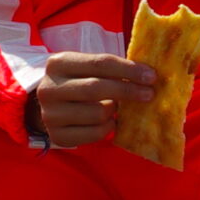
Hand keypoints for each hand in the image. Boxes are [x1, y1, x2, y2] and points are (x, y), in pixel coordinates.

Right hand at [28, 52, 155, 148]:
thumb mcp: (85, 68)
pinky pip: (95, 133)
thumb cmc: (77, 82)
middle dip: (128, 91)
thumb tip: (147, 75)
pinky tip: (108, 121)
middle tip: (149, 94)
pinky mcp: (57, 135)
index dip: (128, 69)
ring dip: (114, 111)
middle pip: (97, 88)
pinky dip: (108, 127)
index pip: (99, 63)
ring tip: (115, 107)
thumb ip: (110, 68)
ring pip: (98, 112)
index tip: (151, 76)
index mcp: (58, 63)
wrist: (49, 106)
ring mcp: (50, 114)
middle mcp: (49, 88)